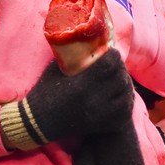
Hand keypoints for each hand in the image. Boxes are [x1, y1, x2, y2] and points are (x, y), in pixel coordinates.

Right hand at [0, 48, 133, 150]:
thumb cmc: (45, 92)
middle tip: (116, 65)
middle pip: (121, 79)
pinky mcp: (101, 125)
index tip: (112, 52)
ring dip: (125, 86)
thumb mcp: (56, 68)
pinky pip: (124, 114)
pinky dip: (126, 104)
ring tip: (119, 79)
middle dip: (121, 69)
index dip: (114, 56)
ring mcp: (99, 115)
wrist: (38, 122)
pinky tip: (121, 97)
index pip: (111, 65)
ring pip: (126, 97)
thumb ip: (72, 55)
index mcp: (81, 84)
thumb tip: (85, 38)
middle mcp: (93, 100)